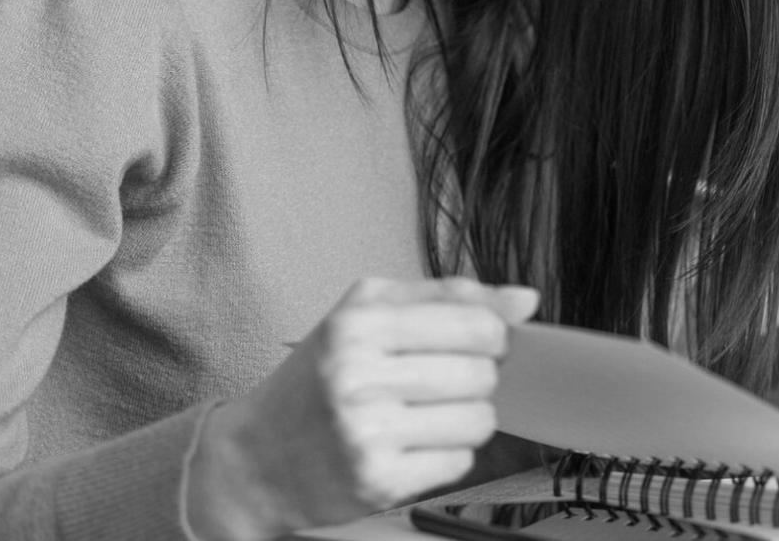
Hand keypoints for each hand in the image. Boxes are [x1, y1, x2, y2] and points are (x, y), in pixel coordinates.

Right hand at [186, 277, 539, 540]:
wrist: (253, 460)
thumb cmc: (318, 380)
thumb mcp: (367, 315)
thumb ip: (447, 297)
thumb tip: (525, 300)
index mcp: (359, 322)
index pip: (476, 323)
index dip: (492, 335)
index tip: (477, 342)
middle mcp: (359, 375)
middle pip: (483, 373)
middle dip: (477, 378)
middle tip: (443, 383)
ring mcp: (368, 432)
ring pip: (479, 420)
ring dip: (467, 419)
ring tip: (428, 415)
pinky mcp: (379, 481)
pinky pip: (460, 462)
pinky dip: (447, 454)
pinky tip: (413, 445)